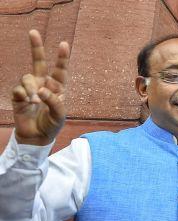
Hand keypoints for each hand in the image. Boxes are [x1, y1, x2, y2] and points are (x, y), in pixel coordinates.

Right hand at [11, 29, 69, 145]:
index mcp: (58, 88)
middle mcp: (43, 84)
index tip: (64, 44)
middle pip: (38, 62)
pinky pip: (18, 89)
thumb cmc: (51, 125)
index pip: (60, 70)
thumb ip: (54, 102)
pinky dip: (23, 95)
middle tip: (33, 32)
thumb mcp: (59, 115)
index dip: (62, 57)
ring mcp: (30, 89)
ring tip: (34, 100)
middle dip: (36, 47)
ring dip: (31, 88)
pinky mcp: (19, 95)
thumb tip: (42, 90)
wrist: (37, 136)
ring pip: (27, 77)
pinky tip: (27, 103)